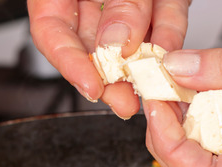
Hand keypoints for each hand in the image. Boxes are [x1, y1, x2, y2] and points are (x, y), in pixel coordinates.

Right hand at [27, 0, 189, 118]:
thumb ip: (117, 0)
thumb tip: (118, 41)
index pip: (51, 32)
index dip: (69, 64)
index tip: (91, 87)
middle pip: (93, 43)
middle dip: (113, 76)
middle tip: (126, 101)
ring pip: (132, 36)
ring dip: (144, 65)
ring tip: (153, 88)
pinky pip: (163, 17)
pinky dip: (169, 38)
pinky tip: (170, 56)